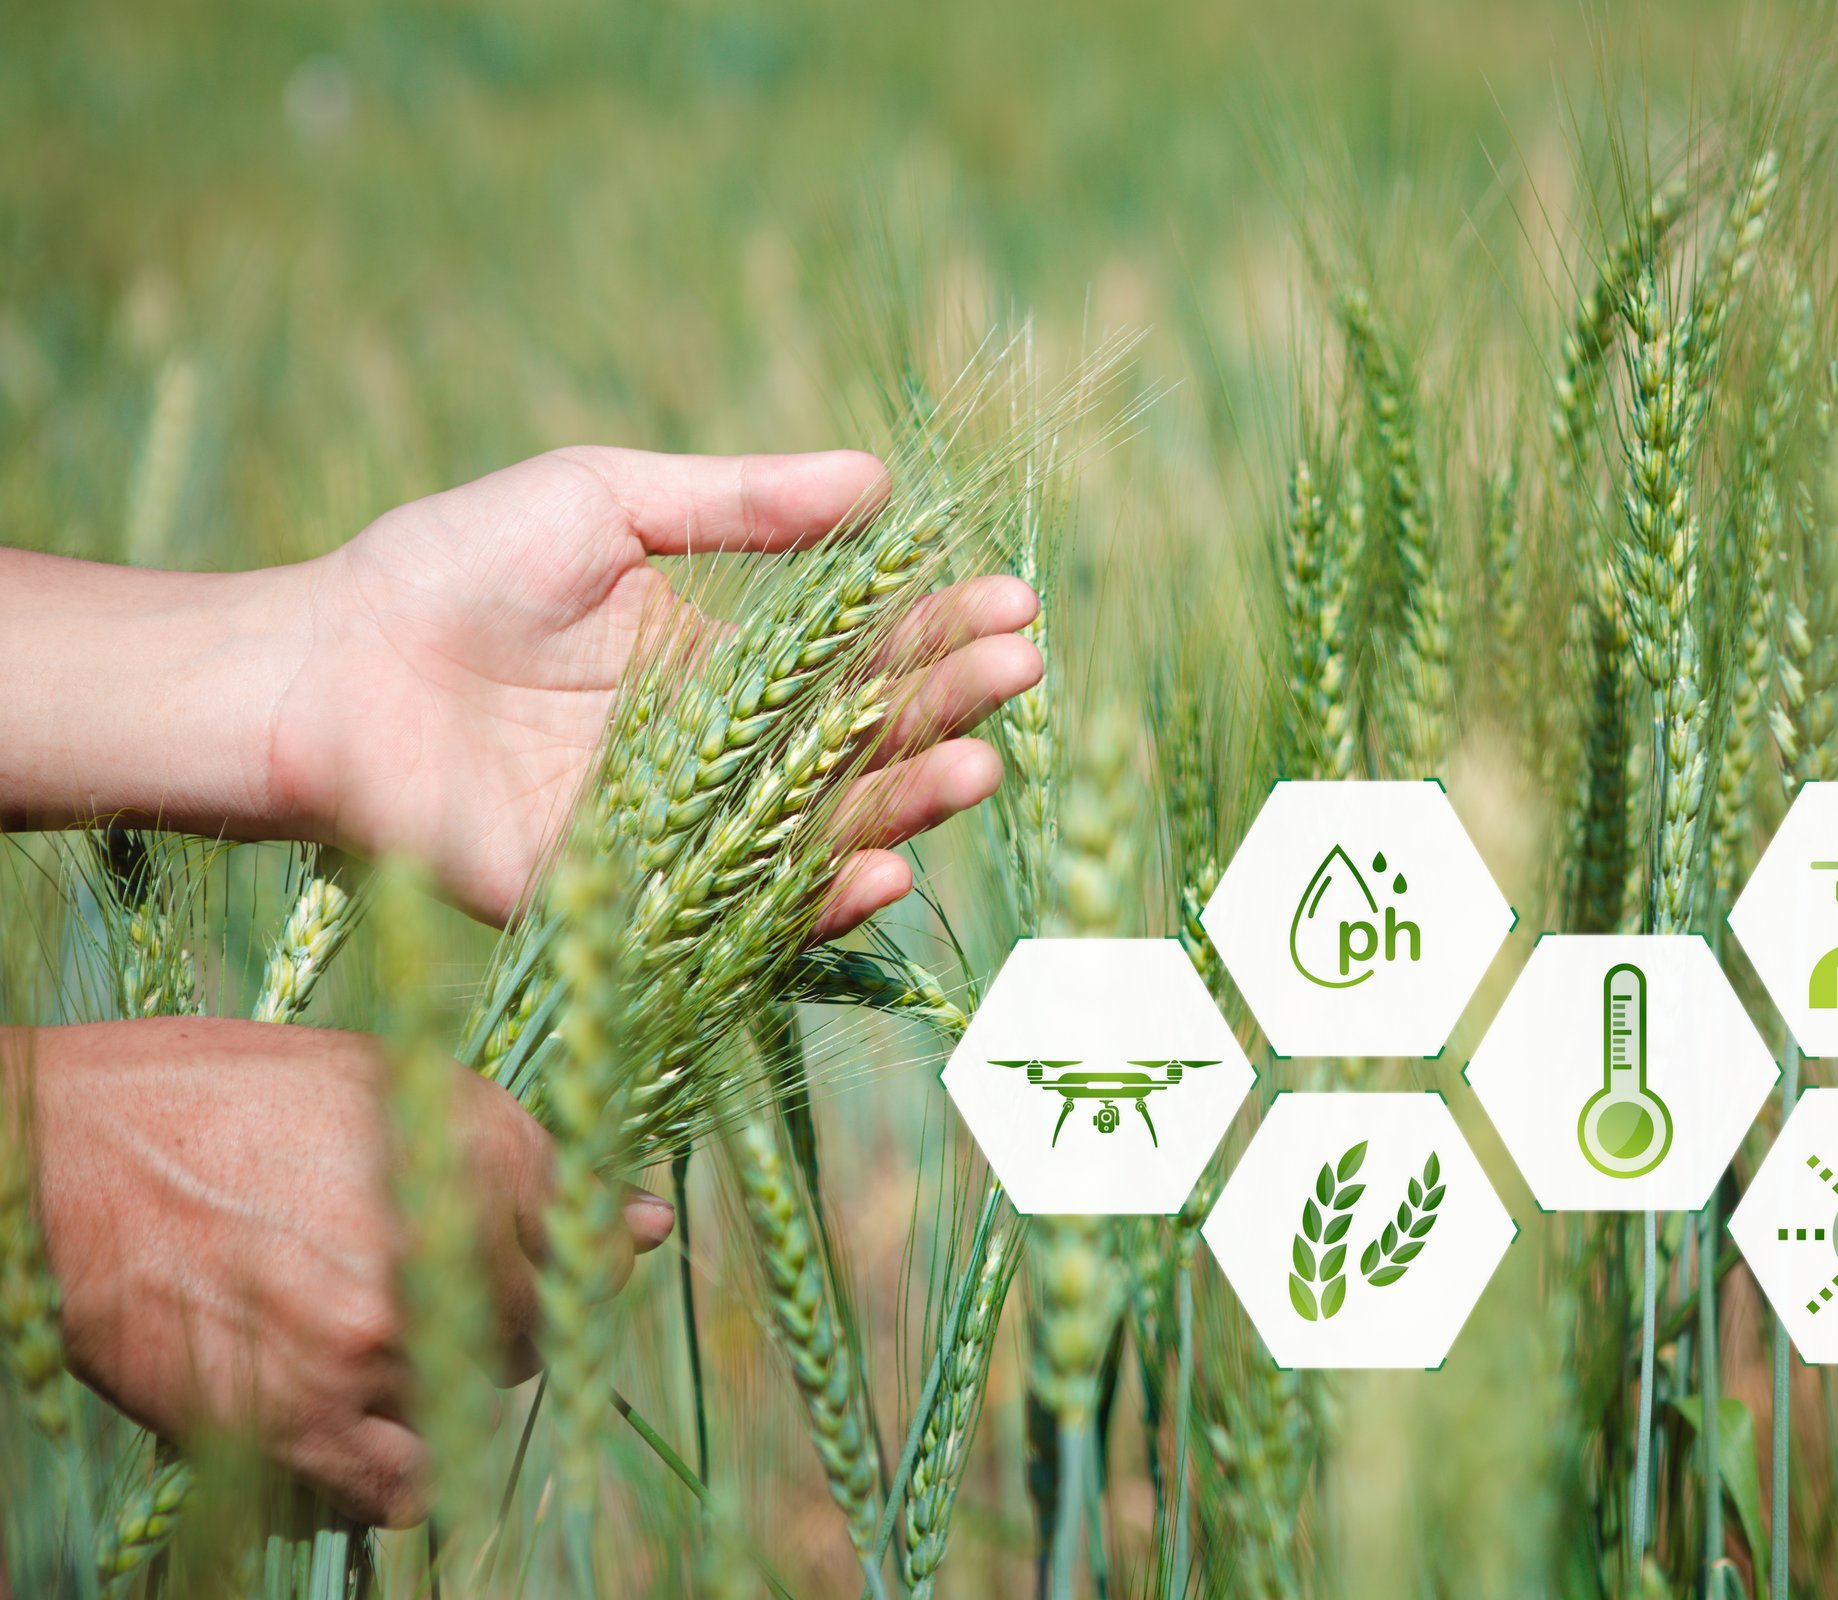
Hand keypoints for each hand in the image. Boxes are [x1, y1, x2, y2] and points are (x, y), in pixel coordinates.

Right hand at [34, 1017, 666, 1525]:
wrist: (56, 1153)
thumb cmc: (217, 1099)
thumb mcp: (382, 1084)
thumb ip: (521, 1158)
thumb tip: (648, 1224)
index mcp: (475, 1139)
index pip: (587, 1235)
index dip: (556, 1250)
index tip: (515, 1255)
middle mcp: (444, 1235)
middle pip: (538, 1321)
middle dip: (493, 1311)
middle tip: (405, 1289)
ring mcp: (377, 1334)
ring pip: (477, 1395)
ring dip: (438, 1380)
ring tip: (360, 1337)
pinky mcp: (304, 1414)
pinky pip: (406, 1486)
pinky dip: (395, 1469)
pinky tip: (356, 1422)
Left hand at [269, 447, 1041, 924]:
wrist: (317, 663)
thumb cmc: (448, 566)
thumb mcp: (605, 503)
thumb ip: (739, 503)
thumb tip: (879, 479)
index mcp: (719, 669)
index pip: (857, 658)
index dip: (937, 633)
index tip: (1016, 604)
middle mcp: (713, 760)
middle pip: (856, 747)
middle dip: (945, 713)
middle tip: (1022, 677)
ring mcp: (674, 833)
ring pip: (815, 832)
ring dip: (904, 805)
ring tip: (978, 765)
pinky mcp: (620, 897)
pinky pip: (731, 905)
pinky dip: (811, 898)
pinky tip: (883, 865)